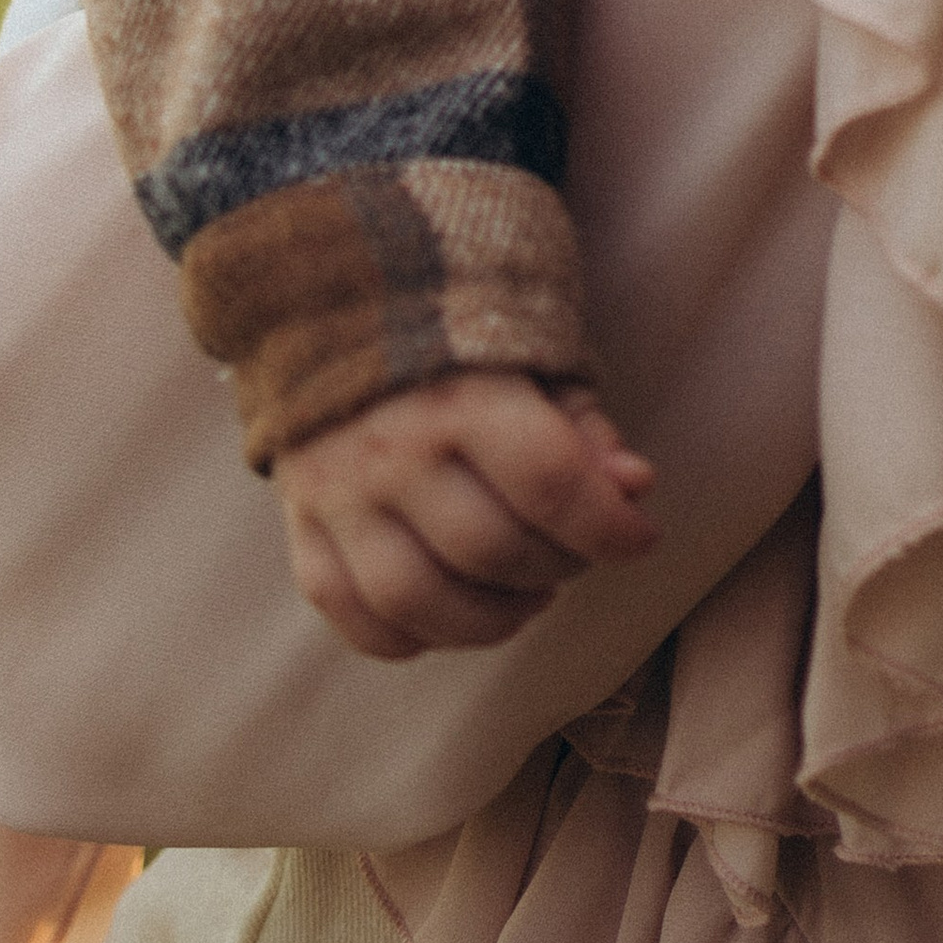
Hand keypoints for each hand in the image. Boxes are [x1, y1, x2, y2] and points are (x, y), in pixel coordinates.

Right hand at [273, 371, 657, 660]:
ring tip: (527, 596)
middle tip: (578, 553)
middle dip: (558, 568)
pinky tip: (455, 613)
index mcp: (461, 394)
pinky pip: (353, 615)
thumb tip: (636, 487)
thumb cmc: (456, 337)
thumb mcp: (531, 355)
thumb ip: (582, 425)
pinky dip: (411, 637)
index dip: (609, 527)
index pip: (549, 484)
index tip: (641, 539)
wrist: (332, 304)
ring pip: (417, 602)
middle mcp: (391, 450)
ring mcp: (336, 494)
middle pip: (491, 551)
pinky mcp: (301, 526)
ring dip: (491, 620)